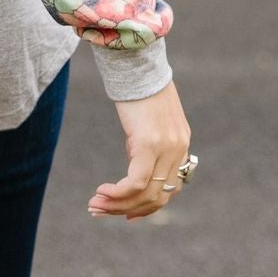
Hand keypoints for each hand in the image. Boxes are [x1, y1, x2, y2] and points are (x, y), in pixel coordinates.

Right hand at [88, 78, 191, 220]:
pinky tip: (102, 192)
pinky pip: (136, 182)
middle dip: (128, 210)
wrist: (137, 61)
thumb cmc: (138, 85)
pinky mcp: (148, 143)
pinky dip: (118, 193)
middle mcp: (179, 150)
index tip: (126, 215)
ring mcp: (166, 148)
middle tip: (101, 211)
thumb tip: (136, 161)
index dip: (148, 207)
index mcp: (182, 144)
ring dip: (118, 205)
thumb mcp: (149, 119)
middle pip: (158, 197)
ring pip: (146, 194)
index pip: (171, 189)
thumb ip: (148, 142)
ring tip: (95, 205)